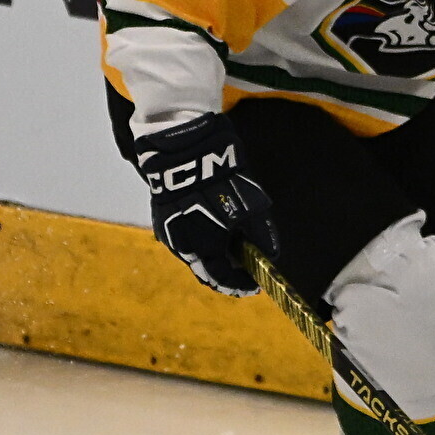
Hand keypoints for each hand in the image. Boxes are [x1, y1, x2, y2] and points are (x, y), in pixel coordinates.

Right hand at [131, 112, 278, 295]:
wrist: (187, 150)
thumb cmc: (223, 182)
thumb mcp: (252, 212)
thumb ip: (262, 239)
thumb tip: (270, 255)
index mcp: (202, 250)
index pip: (222, 280)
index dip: (240, 285)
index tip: (253, 285)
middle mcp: (181, 246)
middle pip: (205, 271)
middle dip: (225, 274)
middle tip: (243, 272)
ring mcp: (168, 232)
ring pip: (194, 255)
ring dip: (212, 257)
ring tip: (231, 251)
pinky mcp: (163, 217)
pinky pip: (185, 238)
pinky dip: (201, 242)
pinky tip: (215, 232)